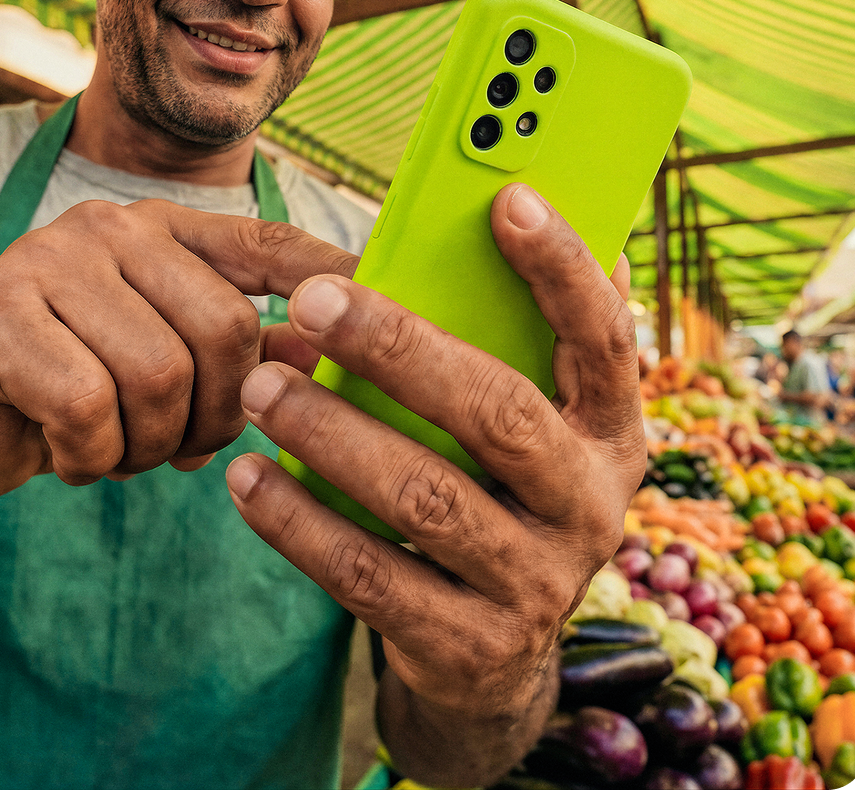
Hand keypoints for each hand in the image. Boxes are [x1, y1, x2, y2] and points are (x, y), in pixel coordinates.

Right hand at [0, 200, 356, 506]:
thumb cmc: (75, 391)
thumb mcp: (166, 367)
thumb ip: (240, 354)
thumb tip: (330, 356)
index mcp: (163, 231)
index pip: (266, 243)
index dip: (330, 275)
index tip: (382, 307)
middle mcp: (111, 228)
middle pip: (224, 329)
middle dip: (217, 416)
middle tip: (182, 447)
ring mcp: (46, 261)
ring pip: (157, 375)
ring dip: (148, 447)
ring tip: (118, 450)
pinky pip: (86, 408)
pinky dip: (89, 457)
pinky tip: (69, 455)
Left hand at [225, 184, 643, 782]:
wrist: (492, 657)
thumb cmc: (492, 494)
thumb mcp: (523, 426)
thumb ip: (509, 338)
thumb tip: (501, 205)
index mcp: (608, 432)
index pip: (605, 339)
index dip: (562, 268)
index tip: (506, 197)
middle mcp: (588, 507)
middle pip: (500, 415)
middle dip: (403, 349)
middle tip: (314, 300)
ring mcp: (534, 584)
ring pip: (425, 499)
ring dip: (332, 435)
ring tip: (260, 386)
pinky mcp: (467, 646)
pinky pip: (370, 577)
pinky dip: (299, 524)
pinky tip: (246, 477)